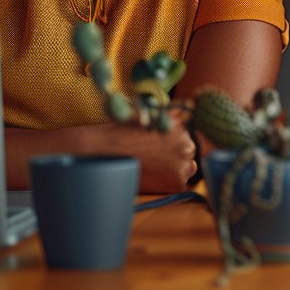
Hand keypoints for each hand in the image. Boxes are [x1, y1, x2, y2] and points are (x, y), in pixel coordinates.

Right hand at [7, 120, 196, 192]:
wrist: (100, 154)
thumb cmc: (119, 133)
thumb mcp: (146, 117)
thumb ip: (168, 115)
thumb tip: (189, 104)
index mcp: (181, 126)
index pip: (188, 135)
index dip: (174, 142)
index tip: (162, 146)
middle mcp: (187, 145)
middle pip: (189, 152)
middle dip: (175, 154)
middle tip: (154, 158)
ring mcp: (183, 165)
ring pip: (187, 169)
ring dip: (175, 168)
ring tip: (152, 167)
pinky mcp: (175, 184)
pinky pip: (182, 185)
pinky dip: (169, 183)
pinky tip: (153, 178)